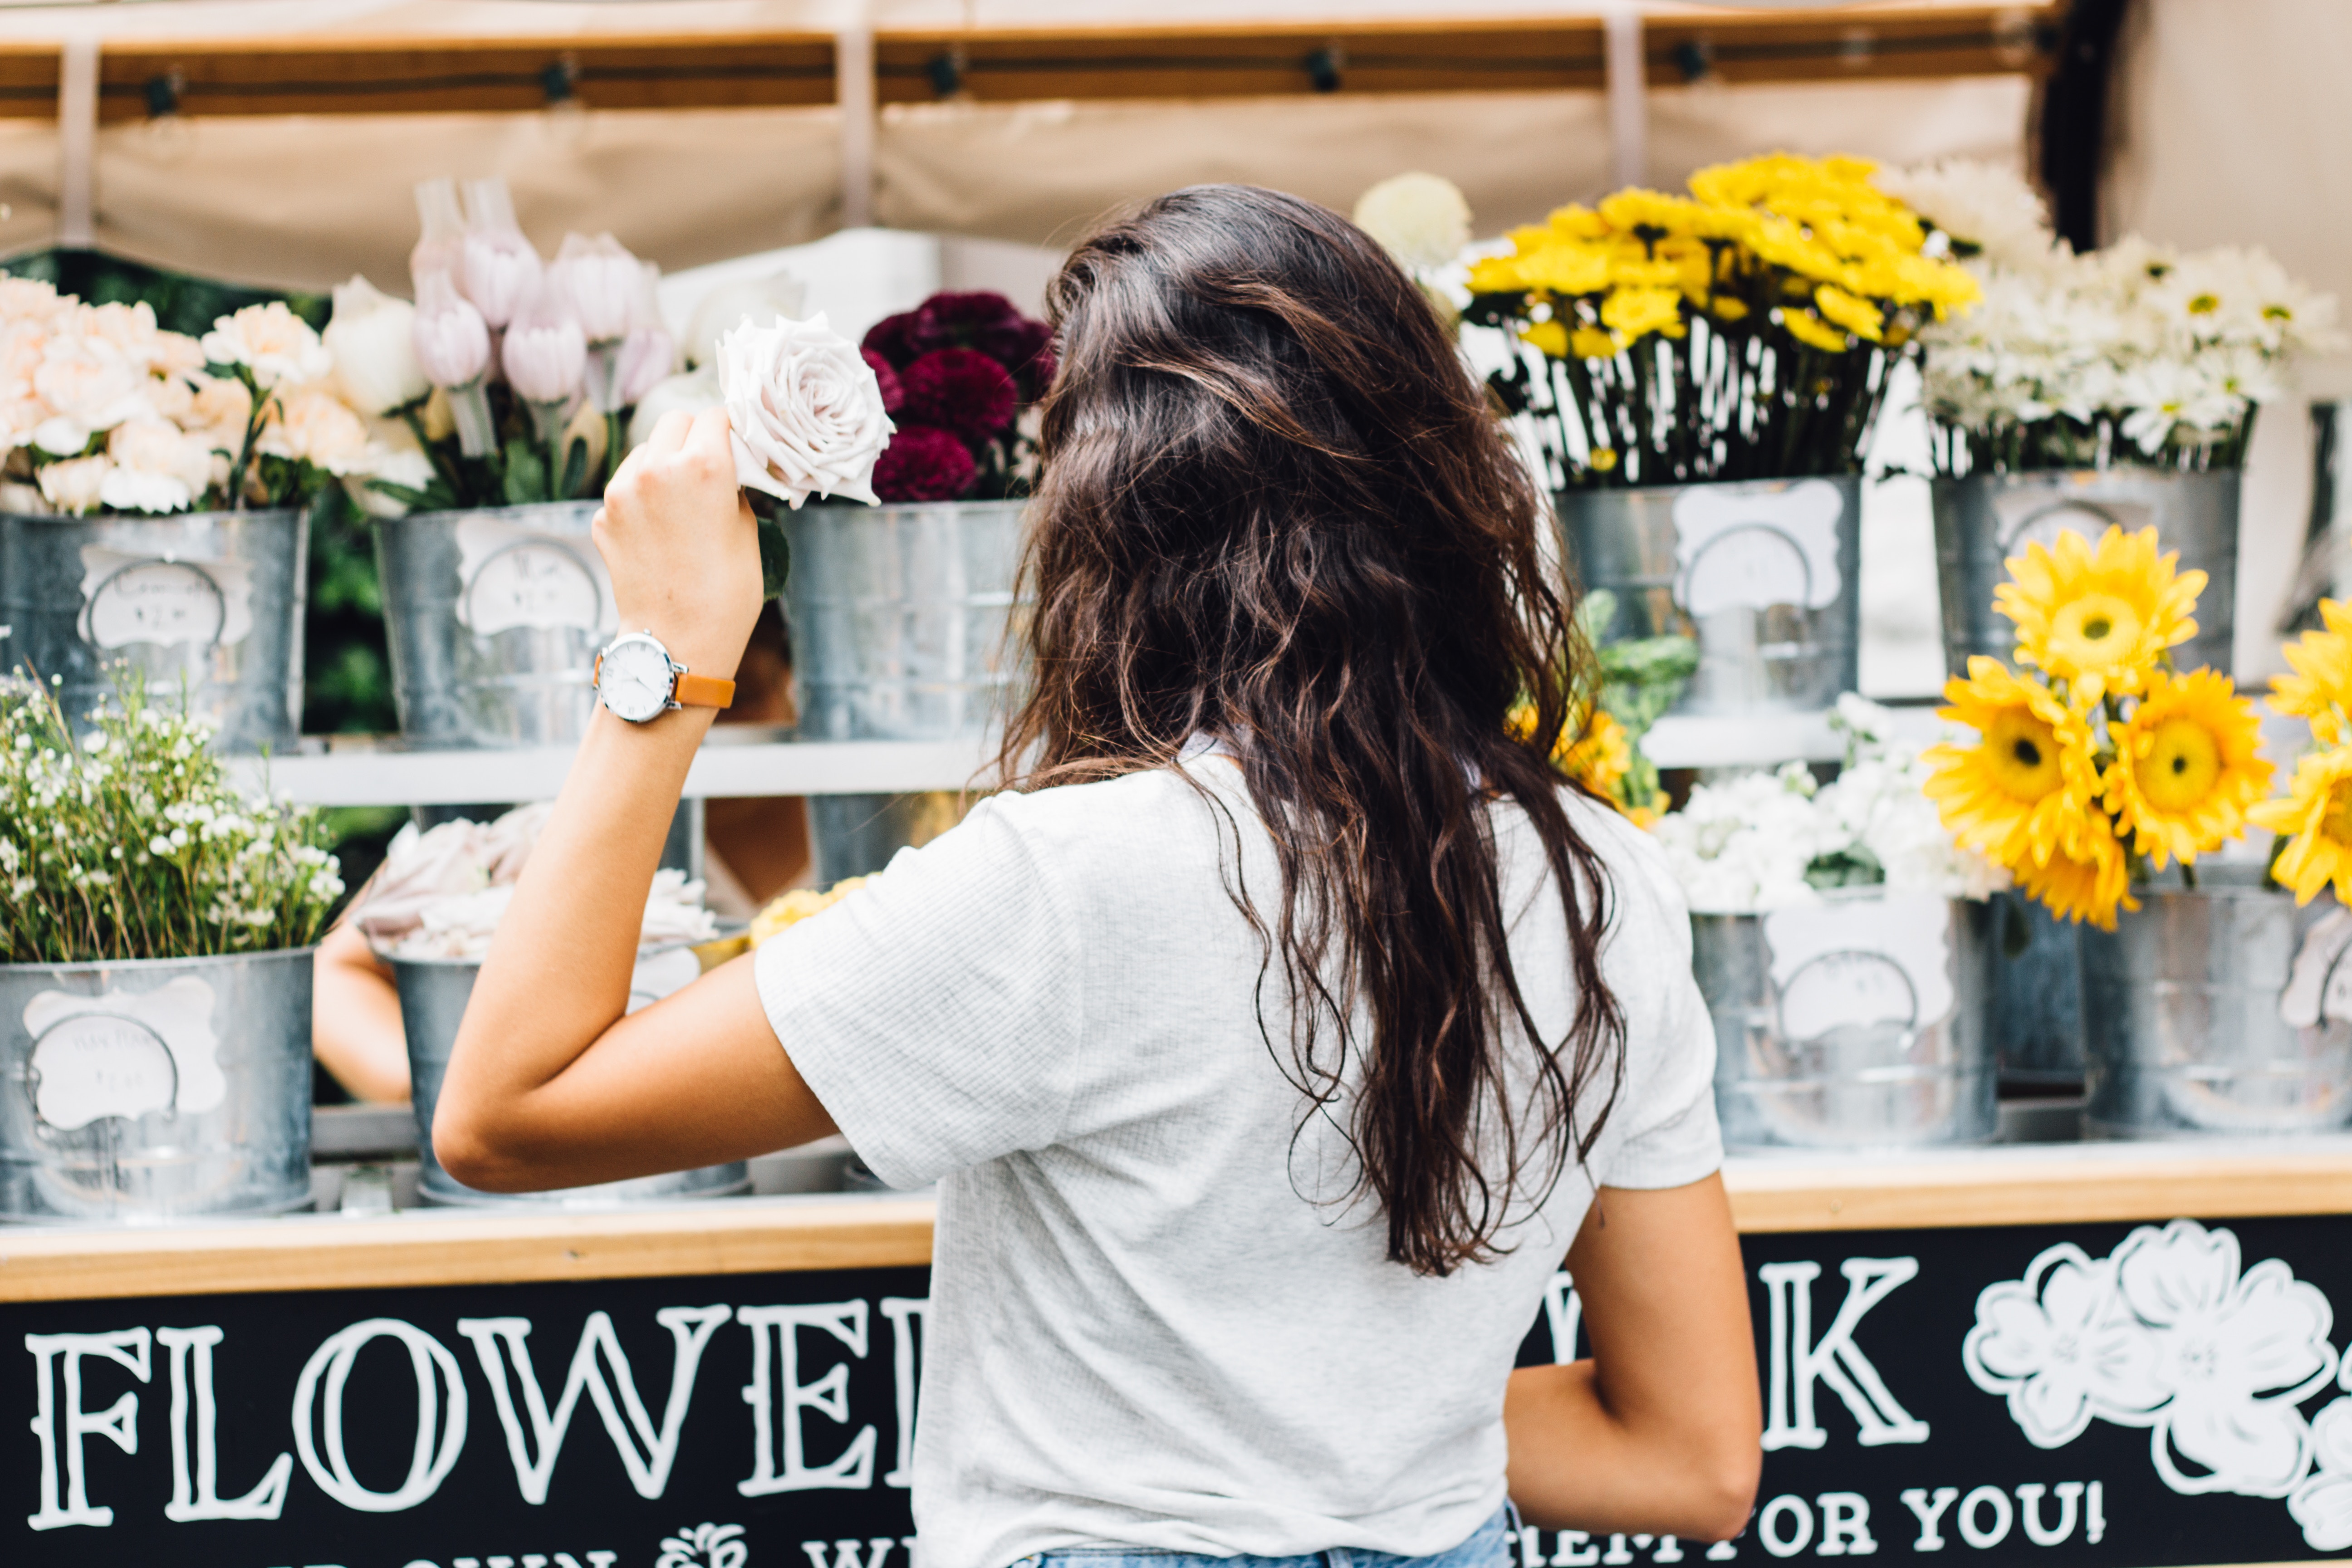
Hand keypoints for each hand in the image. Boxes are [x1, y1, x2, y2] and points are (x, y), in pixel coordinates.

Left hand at [593, 405, 763, 681]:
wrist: (678, 643)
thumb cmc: (726, 594)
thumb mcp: (747, 530)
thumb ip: (733, 487)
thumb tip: (726, 469)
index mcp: (703, 466)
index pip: (715, 416)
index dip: (729, 430)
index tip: (734, 445)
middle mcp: (656, 469)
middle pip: (674, 423)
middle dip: (693, 437)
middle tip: (707, 466)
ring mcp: (622, 492)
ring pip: (644, 451)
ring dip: (662, 464)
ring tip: (679, 501)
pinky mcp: (603, 517)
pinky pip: (625, 488)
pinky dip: (641, 497)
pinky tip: (659, 529)